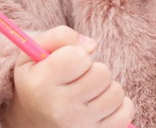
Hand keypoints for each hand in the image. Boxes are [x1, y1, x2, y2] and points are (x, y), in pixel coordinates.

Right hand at [4, 26, 134, 127]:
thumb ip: (60, 36)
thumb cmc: (37, 81)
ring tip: (87, 93)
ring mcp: (79, 127)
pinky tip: (99, 107)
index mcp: (40, 85)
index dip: (77, 55)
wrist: (30, 123)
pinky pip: (126, 111)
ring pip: (116, 92)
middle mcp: (59, 109)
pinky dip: (119, 105)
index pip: (80, 57)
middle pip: (102, 73)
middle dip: (93, 71)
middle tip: (78, 80)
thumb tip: (92, 46)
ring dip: (106, 88)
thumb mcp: (34, 53)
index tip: (67, 64)